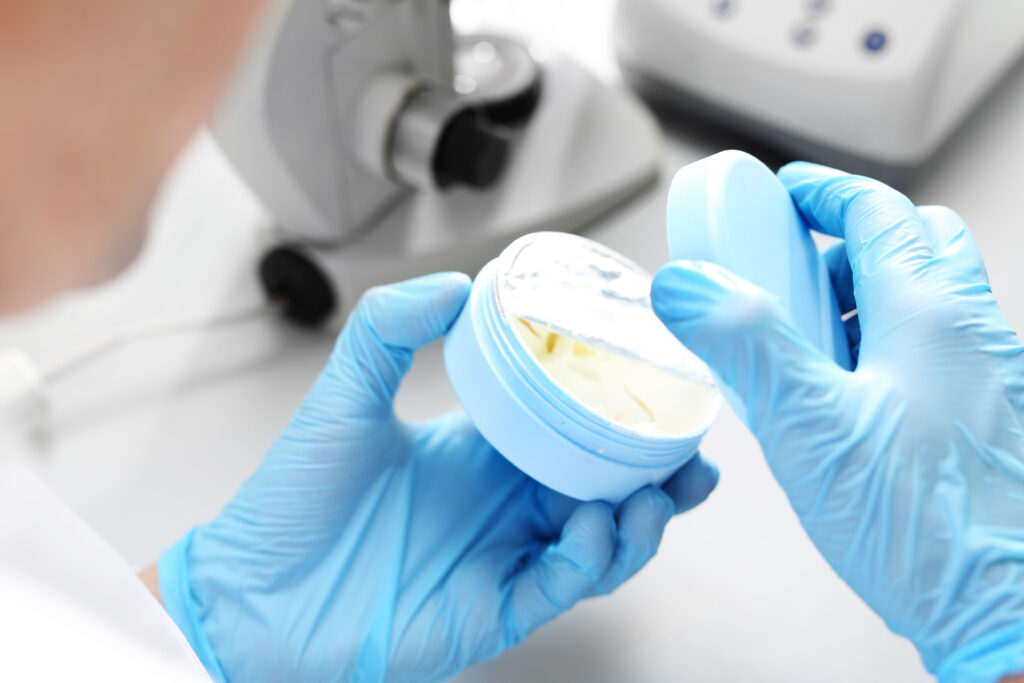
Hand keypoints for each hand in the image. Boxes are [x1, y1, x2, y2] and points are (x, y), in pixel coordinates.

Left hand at [159, 273, 718, 682]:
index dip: (621, 413)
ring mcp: (504, 556)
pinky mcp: (495, 607)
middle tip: (695, 453)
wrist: (252, 592)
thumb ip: (388, 330)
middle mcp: (504, 503)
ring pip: (601, 543)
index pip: (572, 426)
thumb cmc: (292, 501)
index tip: (661, 384)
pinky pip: (561, 586)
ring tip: (656, 494)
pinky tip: (593, 530)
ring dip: (640, 522)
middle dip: (660, 475)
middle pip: (607, 487)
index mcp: (484, 451)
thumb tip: (454, 283)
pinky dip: (589, 561)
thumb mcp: (345, 399)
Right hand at [650, 163, 1023, 682]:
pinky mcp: (991, 418)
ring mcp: (993, 376)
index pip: (879, 212)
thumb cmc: (923, 528)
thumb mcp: (809, 427)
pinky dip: (892, 340)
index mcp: (932, 315)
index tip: (786, 191)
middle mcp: (975, 333)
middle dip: (852, 238)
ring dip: (871, 291)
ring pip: (933, 296)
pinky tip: (853, 395)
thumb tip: (689, 284)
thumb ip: (746, 345)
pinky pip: (942, 349)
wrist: (1004, 615)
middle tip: (796, 264)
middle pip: (919, 242)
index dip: (825, 193)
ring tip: (813, 335)